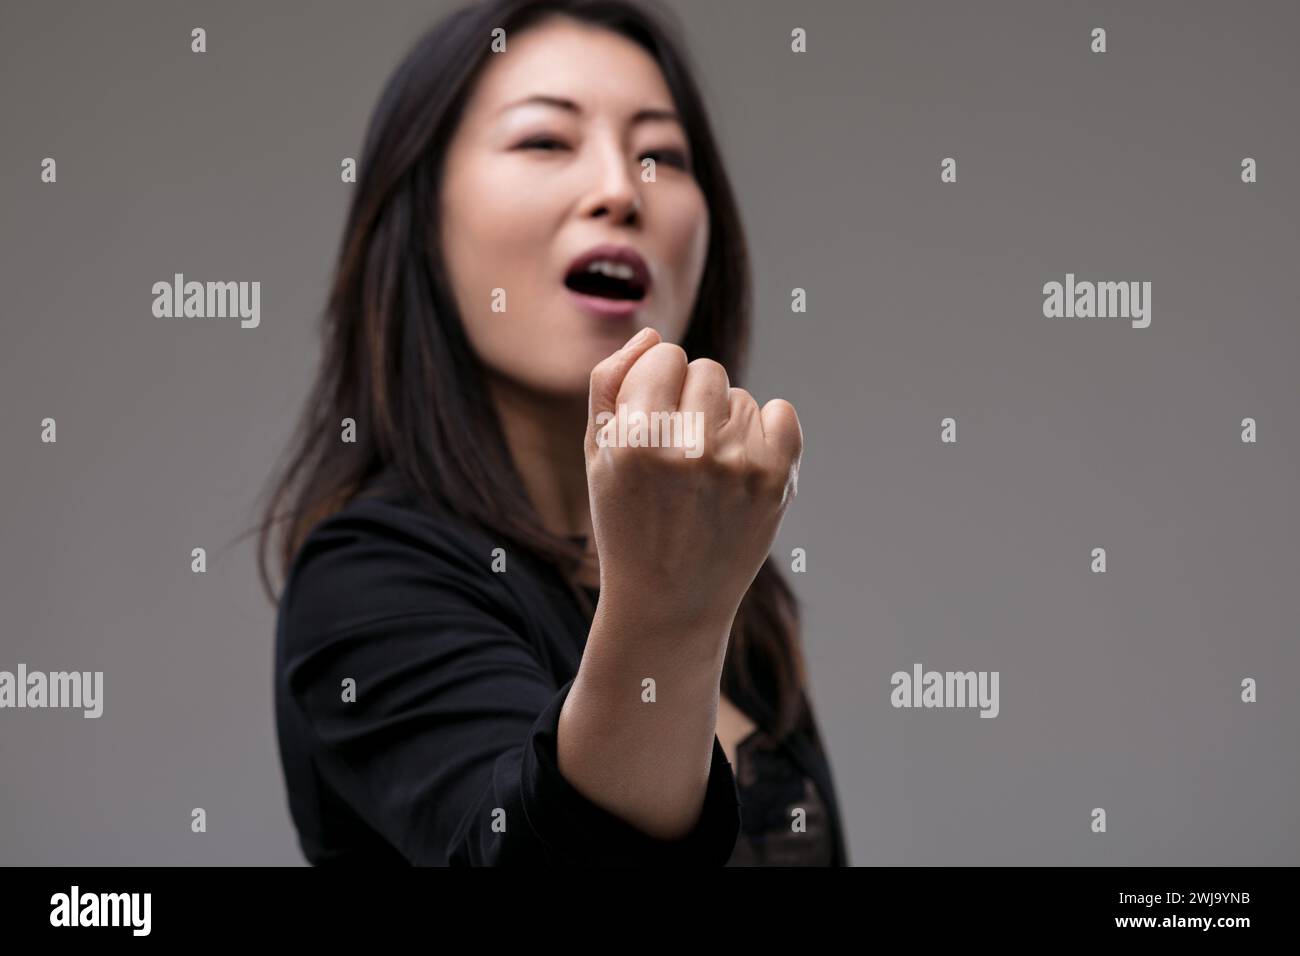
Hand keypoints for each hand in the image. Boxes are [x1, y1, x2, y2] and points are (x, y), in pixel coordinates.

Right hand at [584, 327, 802, 646]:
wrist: (670, 602)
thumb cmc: (627, 520)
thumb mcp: (597, 454)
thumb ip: (611, 382)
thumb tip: (651, 335)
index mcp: (636, 439)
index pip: (665, 354)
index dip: (656, 384)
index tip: (651, 422)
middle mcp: (689, 449)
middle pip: (707, 369)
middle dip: (691, 401)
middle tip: (679, 455)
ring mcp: (737, 464)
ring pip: (741, 396)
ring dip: (725, 423)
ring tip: (706, 473)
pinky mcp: (776, 480)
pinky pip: (781, 412)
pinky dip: (766, 431)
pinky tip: (741, 467)